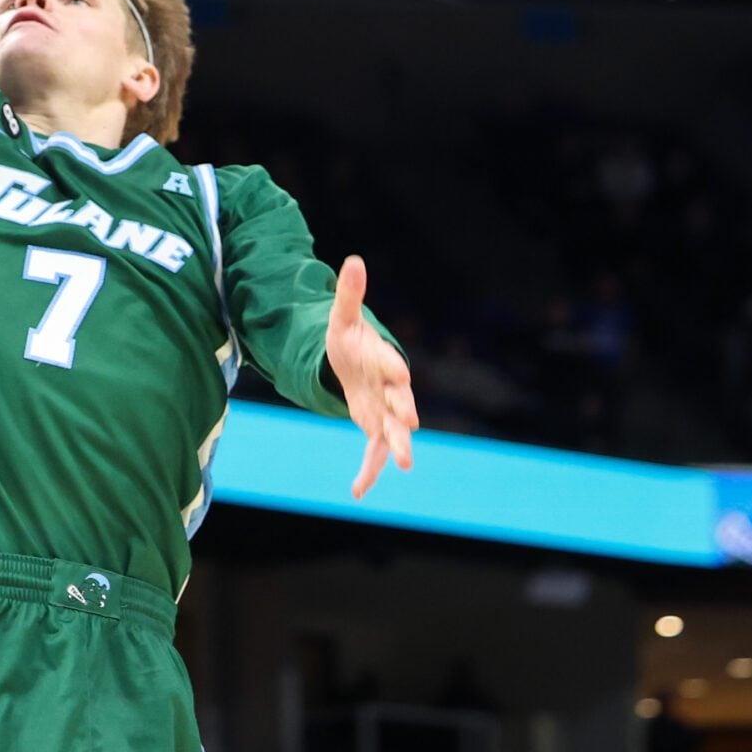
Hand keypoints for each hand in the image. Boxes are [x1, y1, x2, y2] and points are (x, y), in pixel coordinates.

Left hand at [324, 256, 417, 498]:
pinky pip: (374, 452)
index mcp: (382, 359)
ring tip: (406, 465)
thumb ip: (349, 294)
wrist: (354, 363)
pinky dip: (368, 471)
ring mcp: (383, 410)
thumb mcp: (342, 318)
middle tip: (409, 423)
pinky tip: (358, 491)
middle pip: (399, 400)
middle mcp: (388, 388)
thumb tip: (352, 260)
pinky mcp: (374, 427)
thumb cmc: (351, 339)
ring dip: (398, 446)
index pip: (390, 363)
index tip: (399, 375)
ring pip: (394, 431)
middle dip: (403, 411)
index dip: (393, 368)